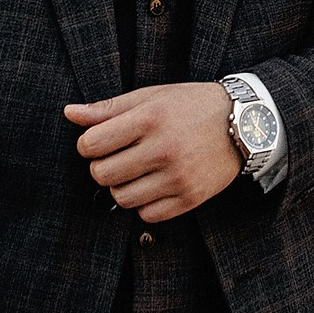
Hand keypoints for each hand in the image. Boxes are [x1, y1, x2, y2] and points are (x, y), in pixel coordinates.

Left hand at [65, 80, 239, 221]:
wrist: (244, 123)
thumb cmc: (191, 105)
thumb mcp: (151, 97)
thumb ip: (108, 108)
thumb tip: (69, 113)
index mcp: (150, 119)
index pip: (91, 144)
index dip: (88, 144)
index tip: (100, 141)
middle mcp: (164, 149)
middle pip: (102, 174)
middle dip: (102, 167)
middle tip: (117, 157)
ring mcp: (178, 177)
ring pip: (122, 198)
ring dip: (122, 186)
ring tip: (136, 171)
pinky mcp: (190, 198)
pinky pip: (147, 215)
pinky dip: (144, 203)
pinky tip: (154, 184)